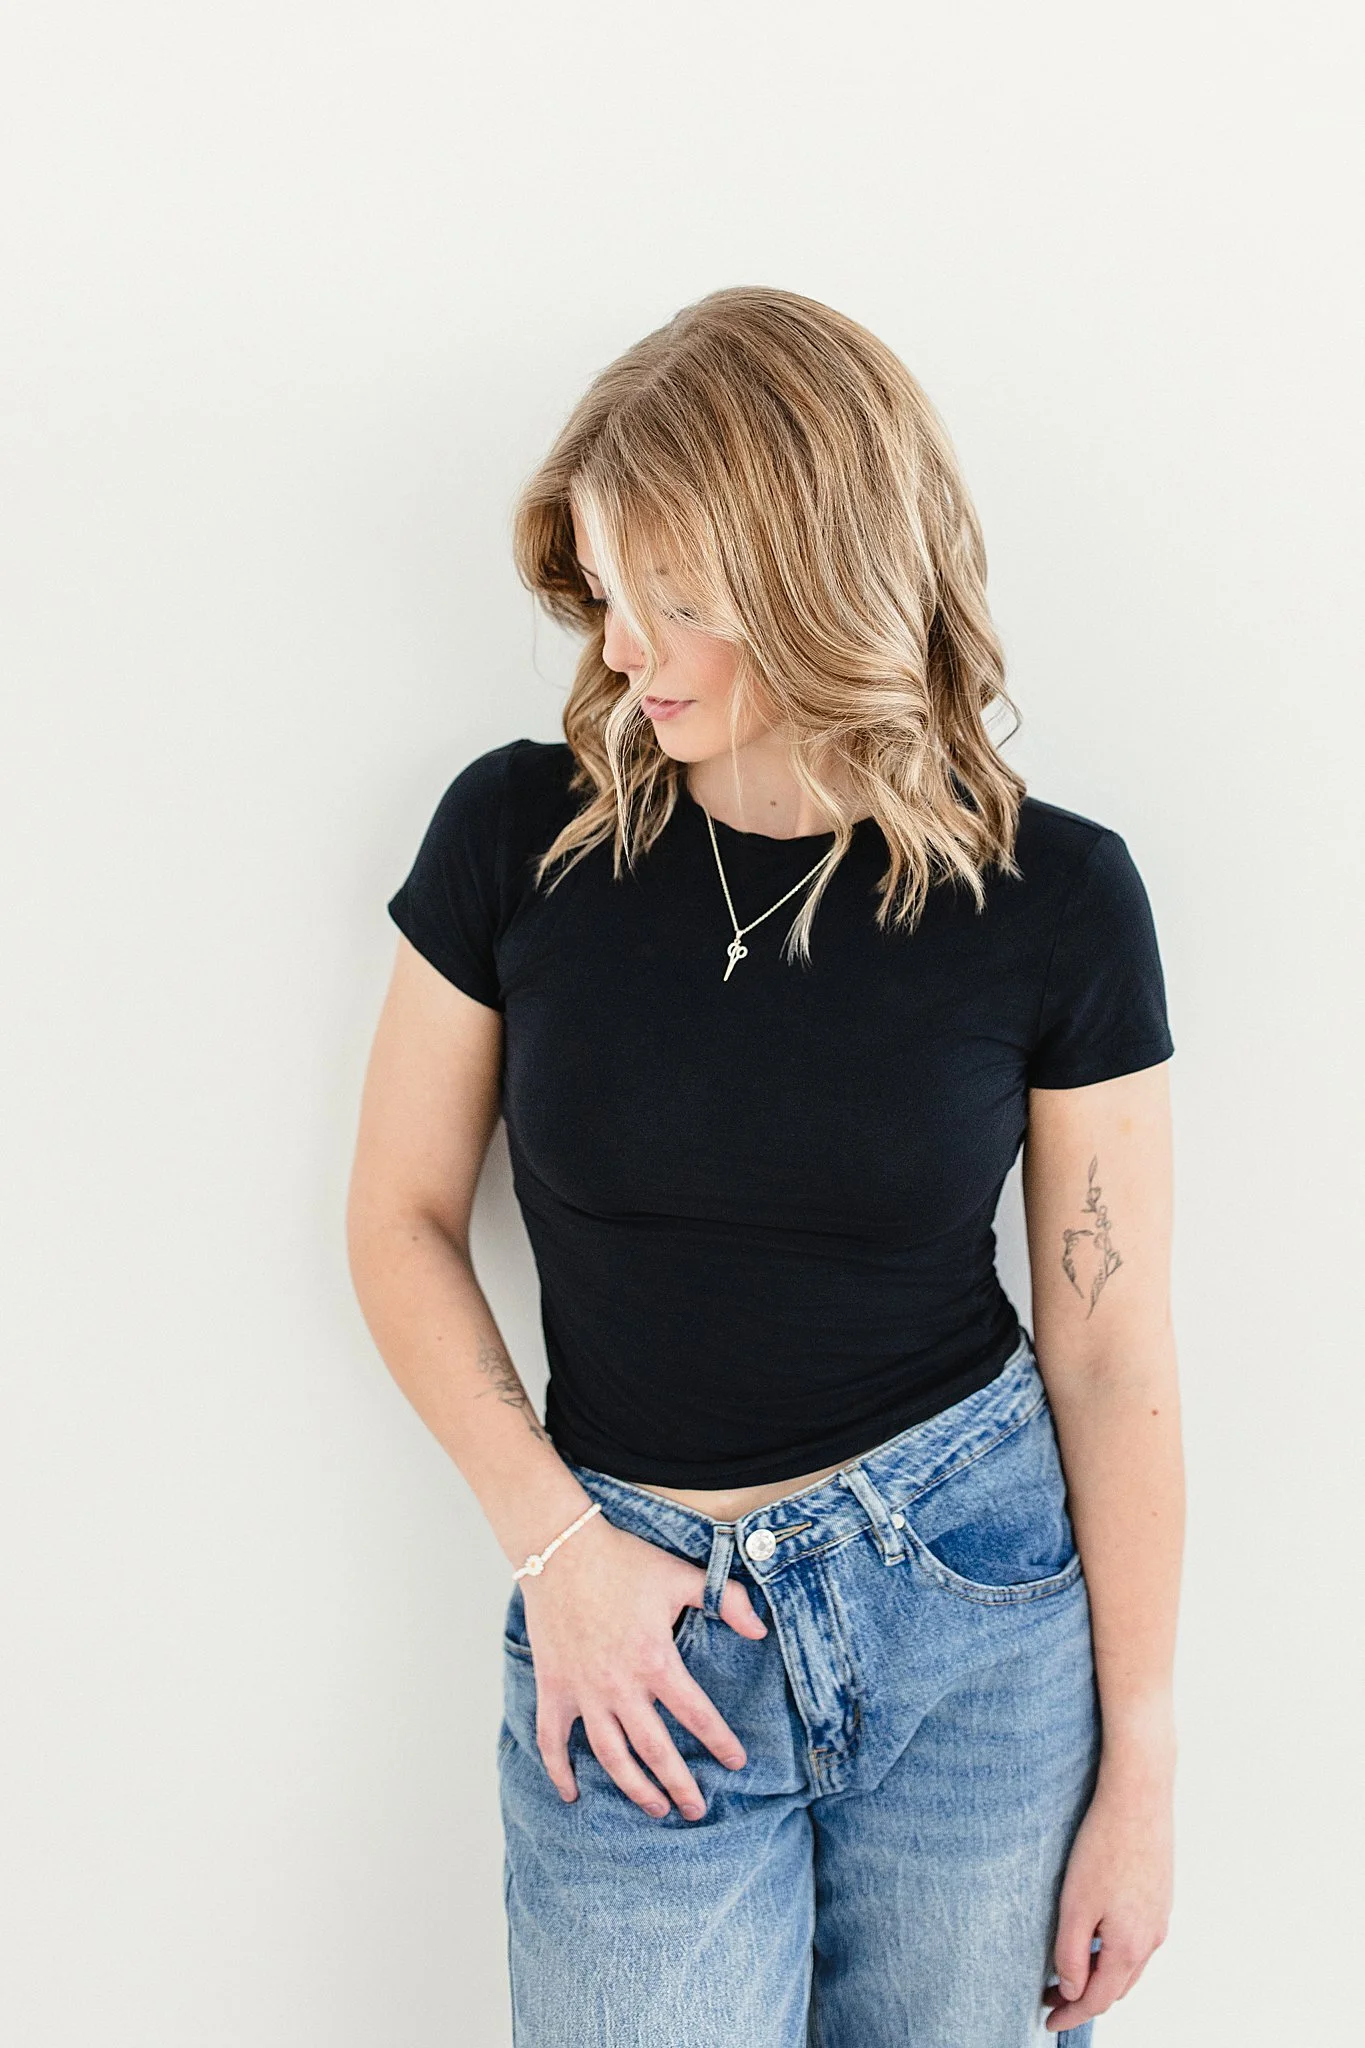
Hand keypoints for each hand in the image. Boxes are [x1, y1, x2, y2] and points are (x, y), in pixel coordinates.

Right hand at [518, 1512, 767, 1820]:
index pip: (697, 1714)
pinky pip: (552, 1740)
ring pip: (610, 1755)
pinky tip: (571, 1794)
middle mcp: (620, 1685)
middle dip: (679, 1785)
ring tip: (655, 1809)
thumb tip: (760, 1631)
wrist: (561, 1549)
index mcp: (655, 1660)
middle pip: (655, 1750)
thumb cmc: (623, 1560)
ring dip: (633, 1788)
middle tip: (696, 1810)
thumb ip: (726, 1600)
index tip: (736, 1763)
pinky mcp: (553, 1688)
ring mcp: (583, 1691)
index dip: (720, 1741)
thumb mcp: (681, 1576)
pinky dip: (559, 1770)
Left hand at [1044, 1752, 1173, 2031]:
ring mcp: (1159, 1916)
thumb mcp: (1075, 1904)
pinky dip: (1114, 1952)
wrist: (1139, 1795)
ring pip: (1128, 1964)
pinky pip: (1136, 1939)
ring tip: (1067, 1969)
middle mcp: (1151, 1938)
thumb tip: (1071, 1990)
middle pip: (1116, 1986)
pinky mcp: (1158, 1895)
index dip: (1070, 2014)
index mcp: (1130, 1946)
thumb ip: (1071, 1953)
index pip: (1098, 1999)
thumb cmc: (1105, 1843)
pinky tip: (1095, 1937)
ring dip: (1100, 1974)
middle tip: (1050, 1996)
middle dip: (1084, 1996)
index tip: (1047, 2021)